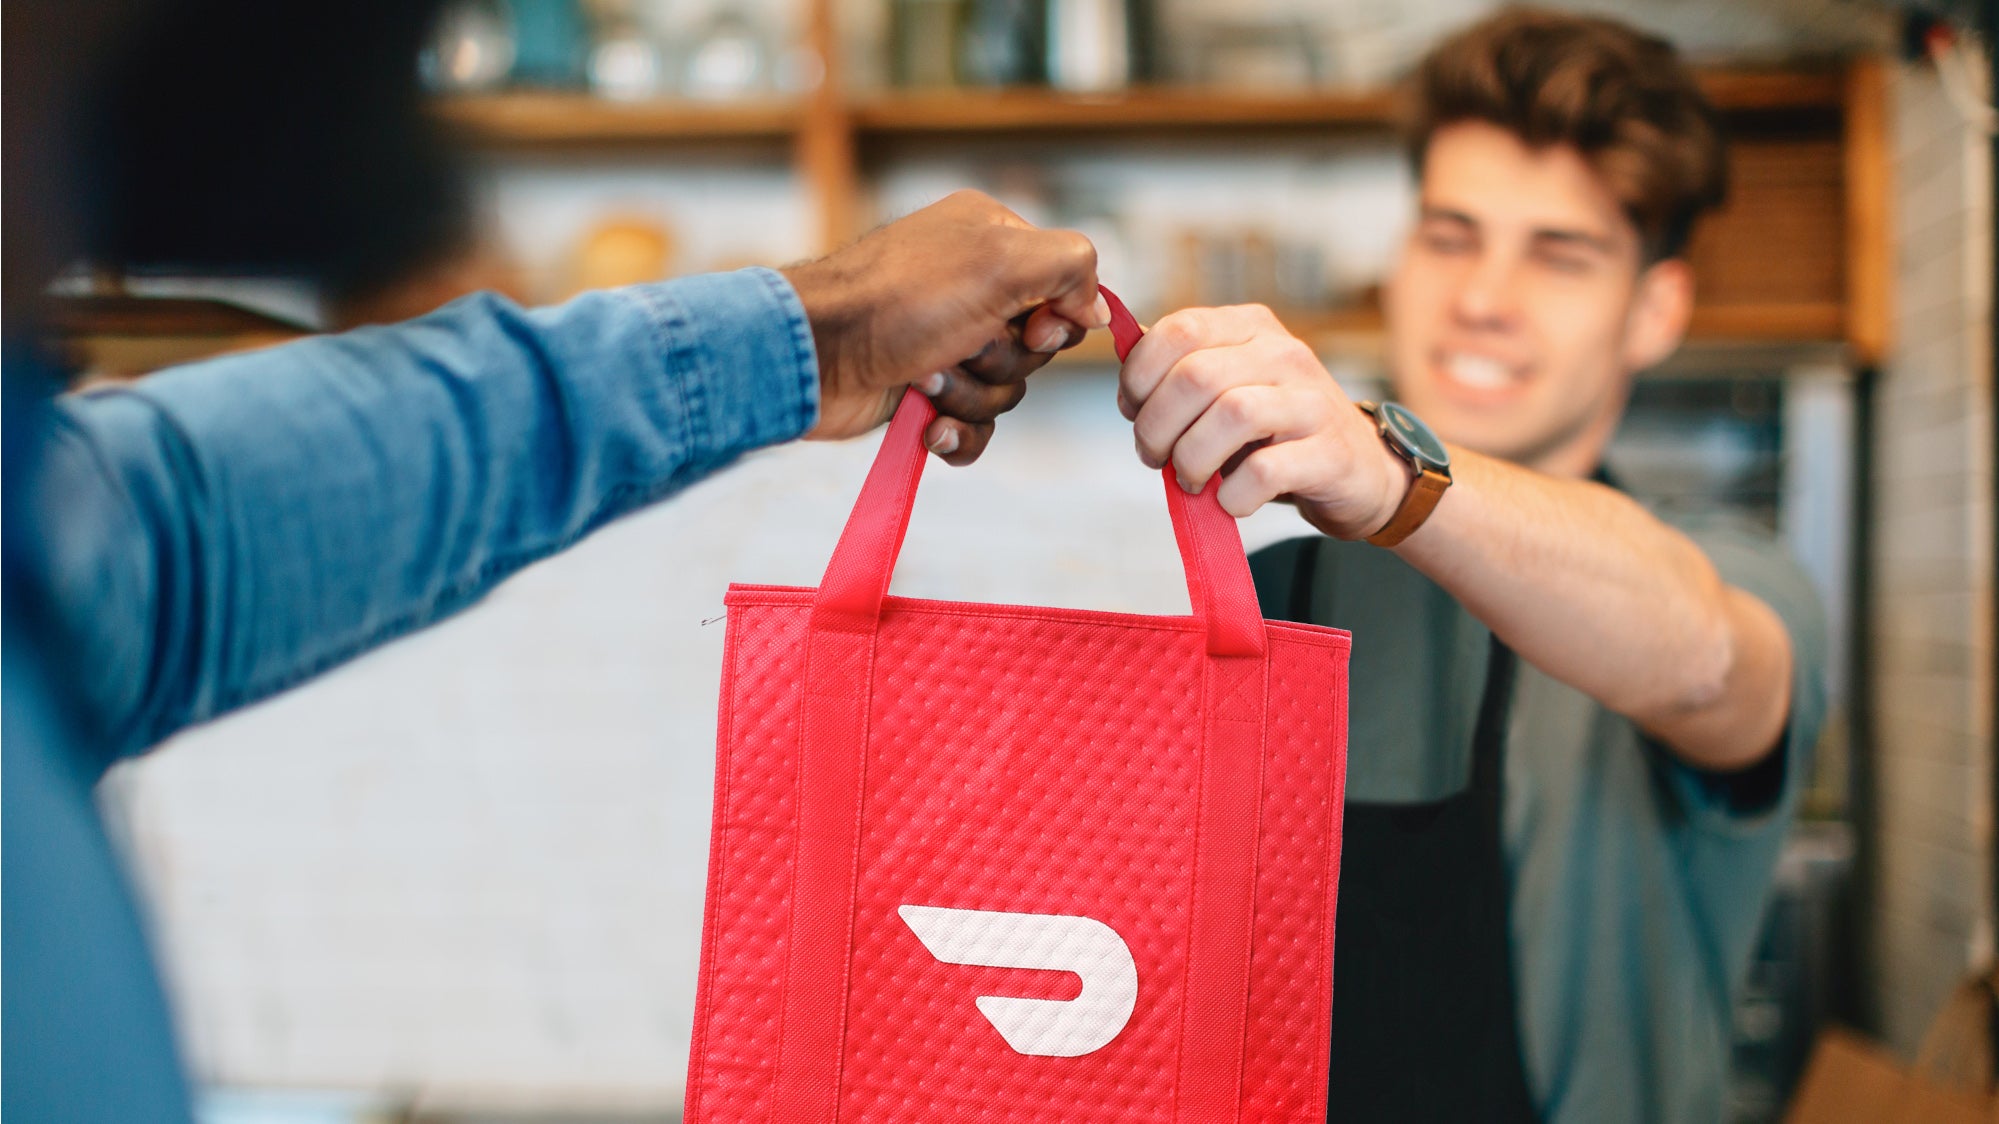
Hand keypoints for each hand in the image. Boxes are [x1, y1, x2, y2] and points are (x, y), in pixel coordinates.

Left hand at [782, 191, 1106, 464]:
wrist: (814, 356)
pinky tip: (926, 422)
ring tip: (925, 376)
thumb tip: (1094, 308)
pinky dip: (956, 432)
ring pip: (1005, 389)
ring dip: (970, 394)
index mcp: (991, 239)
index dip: (1057, 318)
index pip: (1064, 285)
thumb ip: (1071, 266)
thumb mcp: (1002, 259)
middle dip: (1004, 360)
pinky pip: (974, 427)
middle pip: (1036, 345)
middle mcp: (970, 286)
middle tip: (961, 345)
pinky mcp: (922, 391)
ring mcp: (944, 340)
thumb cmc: (902, 300)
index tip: (1033, 326)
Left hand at [1118, 304, 1411, 539]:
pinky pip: (1264, 471)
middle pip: (1196, 376)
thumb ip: (1178, 375)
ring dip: (1191, 460)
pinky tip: (1230, 500)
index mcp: (1251, 327)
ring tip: (1190, 480)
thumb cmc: (1276, 433)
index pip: (1178, 330)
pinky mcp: (1330, 453)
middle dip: (1157, 427)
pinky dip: (1232, 494)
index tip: (1134, 412)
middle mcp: (1284, 353)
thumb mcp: (1228, 388)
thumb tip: (1128, 373)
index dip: (1140, 377)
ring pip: (1231, 415)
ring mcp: (1311, 401)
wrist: (1358, 470)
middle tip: (1155, 457)